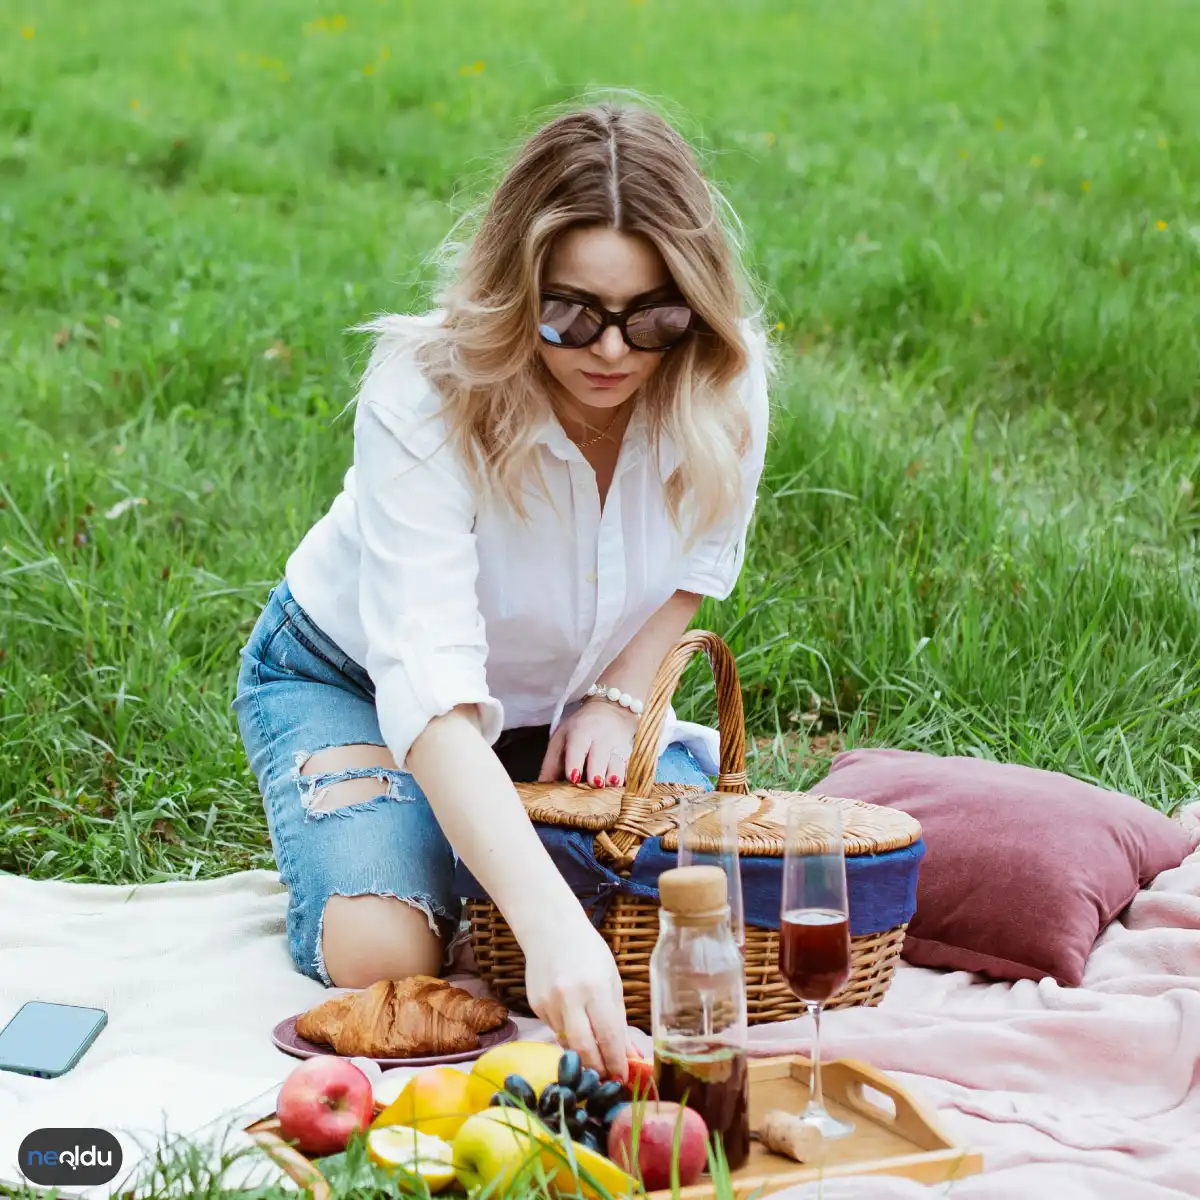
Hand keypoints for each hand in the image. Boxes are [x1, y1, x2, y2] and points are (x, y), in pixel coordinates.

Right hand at [522, 917, 629, 1081]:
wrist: (551, 929)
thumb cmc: (589, 953)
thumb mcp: (612, 981)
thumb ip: (619, 1020)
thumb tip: (631, 1056)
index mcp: (596, 988)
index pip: (608, 1036)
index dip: (616, 1062)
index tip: (622, 1079)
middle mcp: (570, 997)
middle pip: (584, 1048)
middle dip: (597, 1069)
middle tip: (607, 1079)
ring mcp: (549, 1002)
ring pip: (568, 1043)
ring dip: (582, 1053)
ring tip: (594, 1053)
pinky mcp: (535, 1006)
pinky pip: (555, 1030)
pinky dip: (567, 1033)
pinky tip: (572, 1019)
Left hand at [537, 700, 638, 788]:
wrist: (612, 710)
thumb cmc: (581, 729)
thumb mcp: (561, 738)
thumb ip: (551, 763)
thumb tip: (541, 788)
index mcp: (580, 733)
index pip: (578, 747)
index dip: (575, 762)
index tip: (573, 777)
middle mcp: (602, 739)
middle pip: (600, 756)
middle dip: (597, 771)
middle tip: (595, 784)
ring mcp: (619, 746)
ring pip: (619, 762)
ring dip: (616, 775)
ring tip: (612, 784)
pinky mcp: (631, 754)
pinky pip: (632, 766)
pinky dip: (629, 776)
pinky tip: (625, 785)